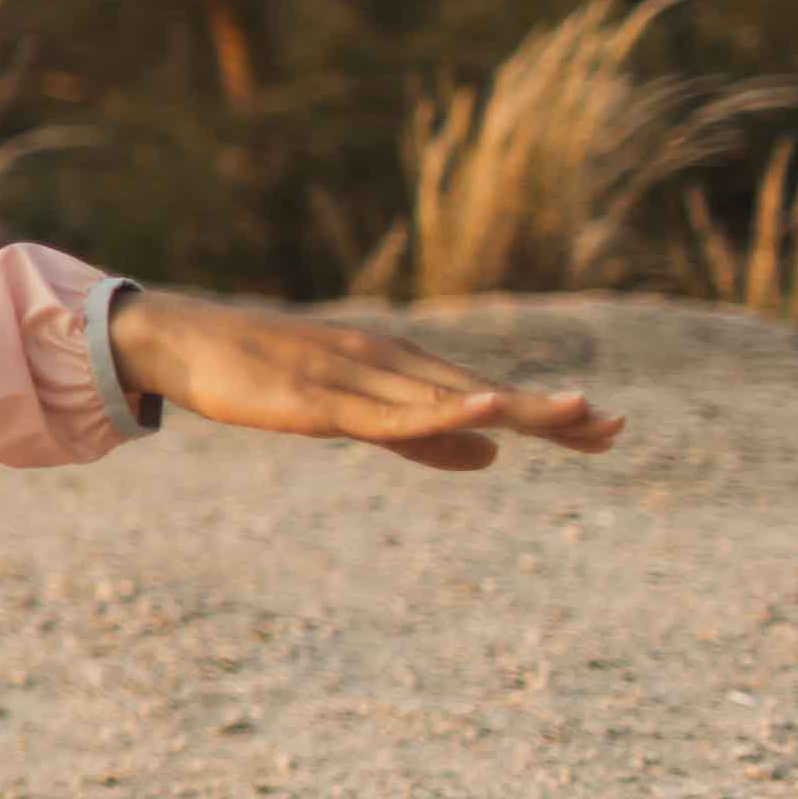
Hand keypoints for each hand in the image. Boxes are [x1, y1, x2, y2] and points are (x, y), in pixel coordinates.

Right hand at [107, 290, 626, 467]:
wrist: (181, 342)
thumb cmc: (262, 375)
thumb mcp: (352, 412)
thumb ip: (423, 436)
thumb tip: (494, 456)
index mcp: (401, 370)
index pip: (486, 394)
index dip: (547, 414)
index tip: (610, 430)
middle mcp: (389, 365)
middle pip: (480, 393)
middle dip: (547, 412)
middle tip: (616, 427)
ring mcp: (356, 377)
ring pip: (445, 398)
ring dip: (511, 406)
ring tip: (574, 413)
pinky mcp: (321, 397)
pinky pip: (387, 412)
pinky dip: (439, 413)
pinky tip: (480, 414)